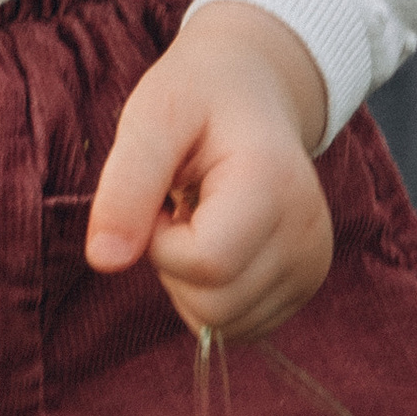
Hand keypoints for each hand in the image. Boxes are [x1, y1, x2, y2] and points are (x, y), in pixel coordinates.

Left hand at [85, 1, 332, 344]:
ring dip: (191, 282)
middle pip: (214, 305)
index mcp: (274, 185)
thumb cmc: (197, 100)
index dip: (158, 239)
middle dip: (173, 264)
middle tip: (178, 206)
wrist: (255, 90)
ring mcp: (312, 264)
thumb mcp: (151, 120)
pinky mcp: (306, 283)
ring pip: (225, 324)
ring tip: (199, 219)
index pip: (204, 263)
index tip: (161, 195)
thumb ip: (125, 187)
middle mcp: (307, 234)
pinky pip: (240, 325)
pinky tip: (218, 241)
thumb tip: (104, 261)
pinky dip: (213, 295)